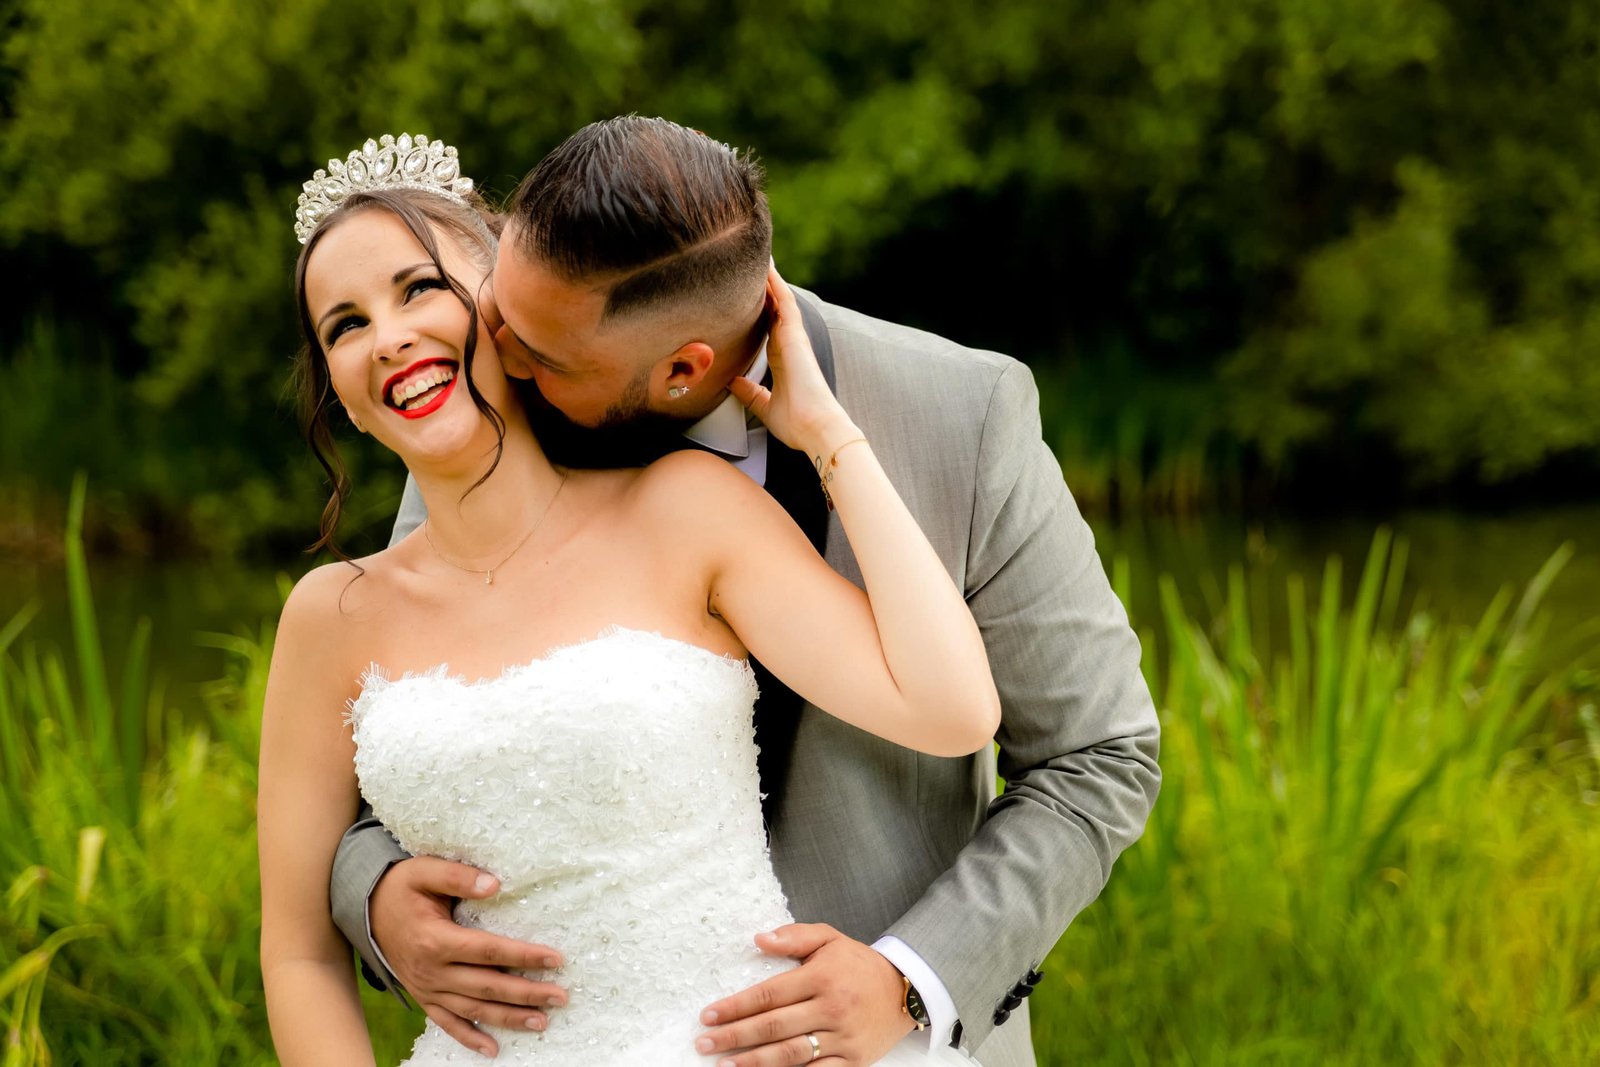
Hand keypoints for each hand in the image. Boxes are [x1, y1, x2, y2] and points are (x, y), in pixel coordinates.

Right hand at [369, 857, 567, 1057]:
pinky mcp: (423, 997)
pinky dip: (470, 1038)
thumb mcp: (424, 871)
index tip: (556, 959)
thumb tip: (494, 884)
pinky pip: (448, 1023)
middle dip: (527, 993)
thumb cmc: (402, 888)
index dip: (524, 956)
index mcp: (436, 940)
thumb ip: (458, 876)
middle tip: (561, 996)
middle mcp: (432, 971)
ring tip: (541, 1022)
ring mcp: (427, 988)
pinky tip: (493, 1049)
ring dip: (509, 1018)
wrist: (365, 910)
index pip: (490, 951)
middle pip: (488, 986)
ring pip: (474, 1010)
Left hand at [695, 924, 914, 1065]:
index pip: (769, 994)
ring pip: (792, 1054)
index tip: (708, 1015)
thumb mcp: (829, 938)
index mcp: (821, 976)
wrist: (905, 989)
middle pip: (774, 1027)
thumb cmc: (858, 963)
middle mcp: (831, 1007)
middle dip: (735, 1037)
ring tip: (726, 1066)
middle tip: (704, 1044)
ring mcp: (843, 1038)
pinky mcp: (854, 1061)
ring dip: (755, 1062)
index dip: (736, 1006)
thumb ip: (794, 937)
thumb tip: (758, 939)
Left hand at [729, 265, 860, 458]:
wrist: (817, 428)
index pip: (767, 327)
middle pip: (774, 308)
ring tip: (760, 256)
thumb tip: (732, 382)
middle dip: (764, 288)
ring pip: (780, 300)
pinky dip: (776, 285)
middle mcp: (789, 345)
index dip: (759, 309)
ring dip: (770, 279)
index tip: (747, 295)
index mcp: (782, 360)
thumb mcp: (765, 407)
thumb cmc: (797, 423)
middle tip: (753, 265)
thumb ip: (750, 394)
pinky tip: (768, 267)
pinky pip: (785, 303)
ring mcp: (794, 339)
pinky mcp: (796, 337)